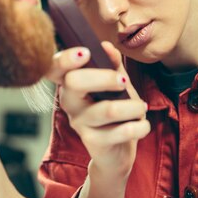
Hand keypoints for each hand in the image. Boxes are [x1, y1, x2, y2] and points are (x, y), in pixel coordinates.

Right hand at [48, 42, 150, 197]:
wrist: (116, 151)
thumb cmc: (114, 108)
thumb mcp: (115, 83)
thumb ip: (112, 64)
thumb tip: (106, 46)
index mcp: (70, 82)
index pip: (54, 67)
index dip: (65, 58)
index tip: (86, 52)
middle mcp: (69, 101)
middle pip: (74, 82)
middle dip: (104, 77)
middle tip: (124, 81)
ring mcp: (79, 122)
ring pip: (106, 109)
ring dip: (132, 106)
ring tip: (142, 107)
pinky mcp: (93, 142)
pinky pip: (121, 131)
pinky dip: (140, 126)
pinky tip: (143, 125)